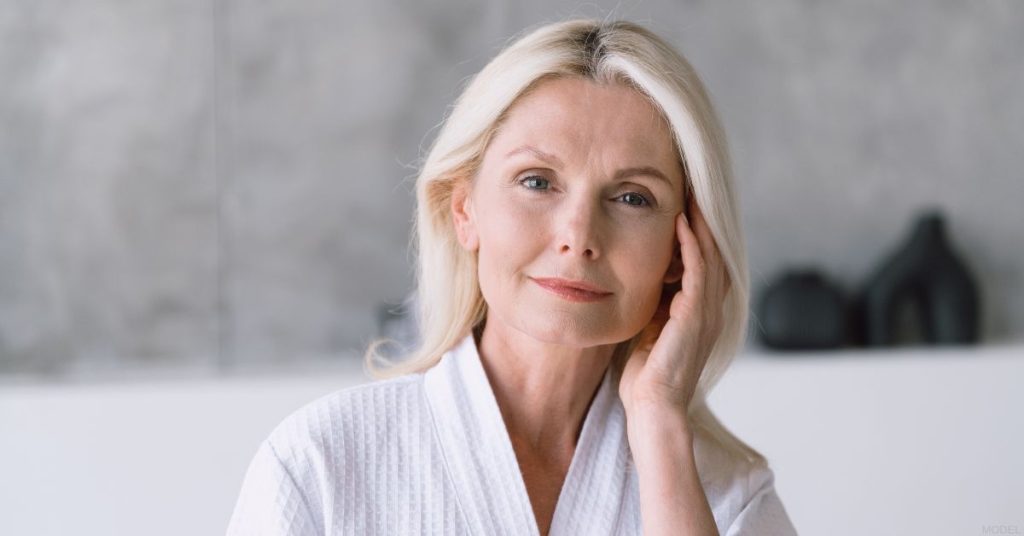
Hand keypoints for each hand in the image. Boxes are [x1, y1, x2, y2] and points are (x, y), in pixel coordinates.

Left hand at [619, 195, 731, 415]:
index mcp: (700, 312)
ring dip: (701, 222)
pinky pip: (698, 271)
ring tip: (690, 192)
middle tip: (693, 185)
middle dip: (704, 219)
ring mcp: (707, 312)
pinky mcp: (696, 316)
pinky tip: (681, 221)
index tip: (683, 201)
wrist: (653, 409)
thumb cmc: (646, 376)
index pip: (705, 261)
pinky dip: (691, 244)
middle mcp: (710, 309)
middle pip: (714, 251)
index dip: (698, 231)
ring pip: (710, 254)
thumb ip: (654, 304)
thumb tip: (641, 278)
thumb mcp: (650, 329)